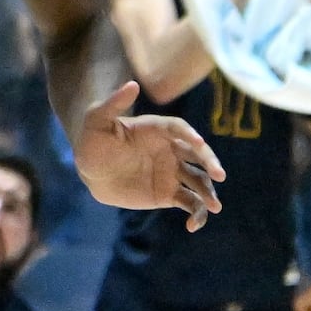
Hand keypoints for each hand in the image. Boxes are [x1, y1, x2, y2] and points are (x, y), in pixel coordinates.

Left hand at [71, 82, 224, 229]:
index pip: (179, 129)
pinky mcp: (169, 193)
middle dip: (210, 162)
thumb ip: (114, 104)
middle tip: (219, 174)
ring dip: (209, 192)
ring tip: (215, 206)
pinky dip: (197, 214)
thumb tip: (133, 84)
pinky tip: (193, 225)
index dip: (190, 134)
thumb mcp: (97, 119)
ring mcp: (172, 172)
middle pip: (197, 154)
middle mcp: (171, 149)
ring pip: (198, 180)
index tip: (199, 142)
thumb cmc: (93, 140)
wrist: (91, 171)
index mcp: (157, 129)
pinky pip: (189, 203)